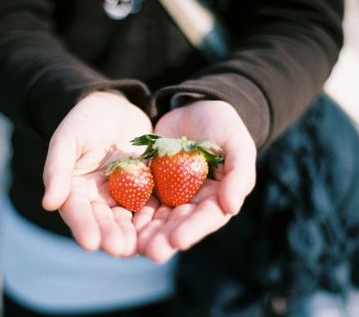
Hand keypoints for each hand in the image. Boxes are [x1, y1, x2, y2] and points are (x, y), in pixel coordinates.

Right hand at [42, 91, 153, 256]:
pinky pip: (151, 205)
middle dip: (112, 236)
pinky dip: (156, 217)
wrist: (116, 106)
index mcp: (75, 191)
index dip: (84, 228)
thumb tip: (48, 204)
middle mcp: (99, 199)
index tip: (90, 243)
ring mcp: (124, 196)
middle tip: (121, 249)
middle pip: (105, 222)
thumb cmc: (85, 120)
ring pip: (129, 220)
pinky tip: (164, 227)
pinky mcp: (146, 189)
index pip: (78, 213)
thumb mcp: (67, 140)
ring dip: (135, 234)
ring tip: (143, 246)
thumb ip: (57, 170)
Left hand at [134, 100, 256, 262]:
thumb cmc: (223, 125)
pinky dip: (130, 211)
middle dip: (165, 239)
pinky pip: (137, 198)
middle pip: (178, 224)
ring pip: (156, 218)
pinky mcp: (149, 183)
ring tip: (133, 245)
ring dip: (145, 232)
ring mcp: (168, 194)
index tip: (178, 241)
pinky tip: (119, 221)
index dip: (192, 229)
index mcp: (215, 198)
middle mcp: (191, 202)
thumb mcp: (238, 144)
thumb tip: (231, 207)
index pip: (205, 218)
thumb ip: (240, 174)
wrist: (193, 107)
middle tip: (151, 252)